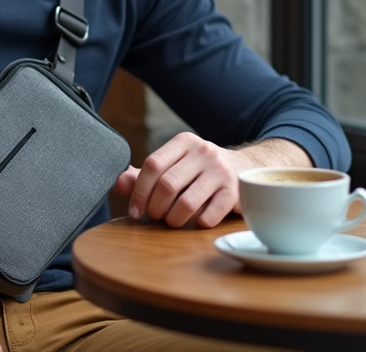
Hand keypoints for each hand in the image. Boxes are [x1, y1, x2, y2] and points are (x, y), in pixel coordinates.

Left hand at [113, 133, 312, 228]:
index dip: (138, 191)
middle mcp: (203, 151)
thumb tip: (117, 182)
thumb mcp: (174, 166)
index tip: (135, 211)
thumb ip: (145, 175)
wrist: (247, 169)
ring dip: (173, 219)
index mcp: (183, 142)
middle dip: (155, 208)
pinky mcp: (236, 191)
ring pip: (186, 202)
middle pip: (166, 185)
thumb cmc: (200, 171)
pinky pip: (209, 215)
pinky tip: (197, 222)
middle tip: (155, 217)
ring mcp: (221, 171)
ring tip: (173, 221)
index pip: (152, 165)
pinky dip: (198, 223)